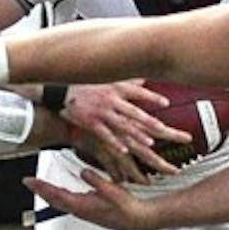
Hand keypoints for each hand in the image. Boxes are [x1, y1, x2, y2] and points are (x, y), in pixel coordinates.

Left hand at [23, 170, 160, 229]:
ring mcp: (84, 211)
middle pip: (54, 200)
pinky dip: (60, 196)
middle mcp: (80, 210)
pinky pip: (69, 203)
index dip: (41, 187)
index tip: (28, 181)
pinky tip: (61, 192)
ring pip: (61, 202)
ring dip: (50, 193)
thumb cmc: (126, 207)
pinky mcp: (89, 211)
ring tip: (40, 186)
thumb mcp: (113, 191)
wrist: (137, 220)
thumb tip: (83, 171)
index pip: (56, 195)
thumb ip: (96, 180)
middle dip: (41, 190)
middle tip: (29, 182)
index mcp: (83, 206)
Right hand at [60, 81, 190, 176]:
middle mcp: (113, 101)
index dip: (152, 97)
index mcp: (118, 89)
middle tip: (171, 133)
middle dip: (156, 125)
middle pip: (138, 114)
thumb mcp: (107, 80)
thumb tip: (145, 78)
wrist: (57, 92)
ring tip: (150, 145)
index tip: (166, 102)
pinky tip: (124, 151)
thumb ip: (128, 82)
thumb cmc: (83, 87)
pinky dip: (114, 143)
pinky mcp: (91, 123)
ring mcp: (103, 113)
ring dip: (137, 135)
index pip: (138, 93)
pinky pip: (105, 135)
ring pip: (123, 126)